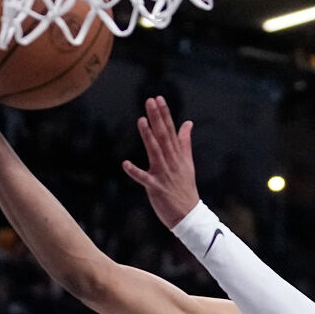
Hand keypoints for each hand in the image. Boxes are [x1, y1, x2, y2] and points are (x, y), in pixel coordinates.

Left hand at [122, 96, 200, 227]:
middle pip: (163, 136)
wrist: (188, 215)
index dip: (164, 114)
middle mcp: (171, 162)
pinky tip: (125, 164)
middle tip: (150, 101)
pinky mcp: (156, 188)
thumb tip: (188, 122)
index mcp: (178, 155)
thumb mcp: (187, 162)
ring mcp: (164, 174)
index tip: (158, 99)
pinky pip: (144, 178)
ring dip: (148, 136)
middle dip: (157, 118)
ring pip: (155, 152)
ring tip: (141, 120)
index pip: (171, 131)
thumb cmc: (185, 188)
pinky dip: (135, 171)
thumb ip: (185, 141)